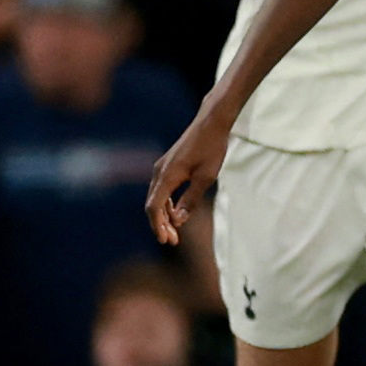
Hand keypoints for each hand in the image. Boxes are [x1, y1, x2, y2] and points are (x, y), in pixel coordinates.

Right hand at [148, 105, 237, 245]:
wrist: (211, 124)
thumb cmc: (212, 149)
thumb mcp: (206, 177)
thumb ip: (191, 199)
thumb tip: (178, 220)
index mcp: (167, 175)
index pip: (154, 207)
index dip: (158, 225)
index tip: (166, 240)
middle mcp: (159, 172)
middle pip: (153, 204)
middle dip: (161, 224)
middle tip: (172, 242)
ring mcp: (162, 168)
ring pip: (157, 197)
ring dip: (164, 215)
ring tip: (175, 232)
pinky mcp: (168, 166)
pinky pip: (162, 189)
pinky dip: (166, 203)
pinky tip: (175, 214)